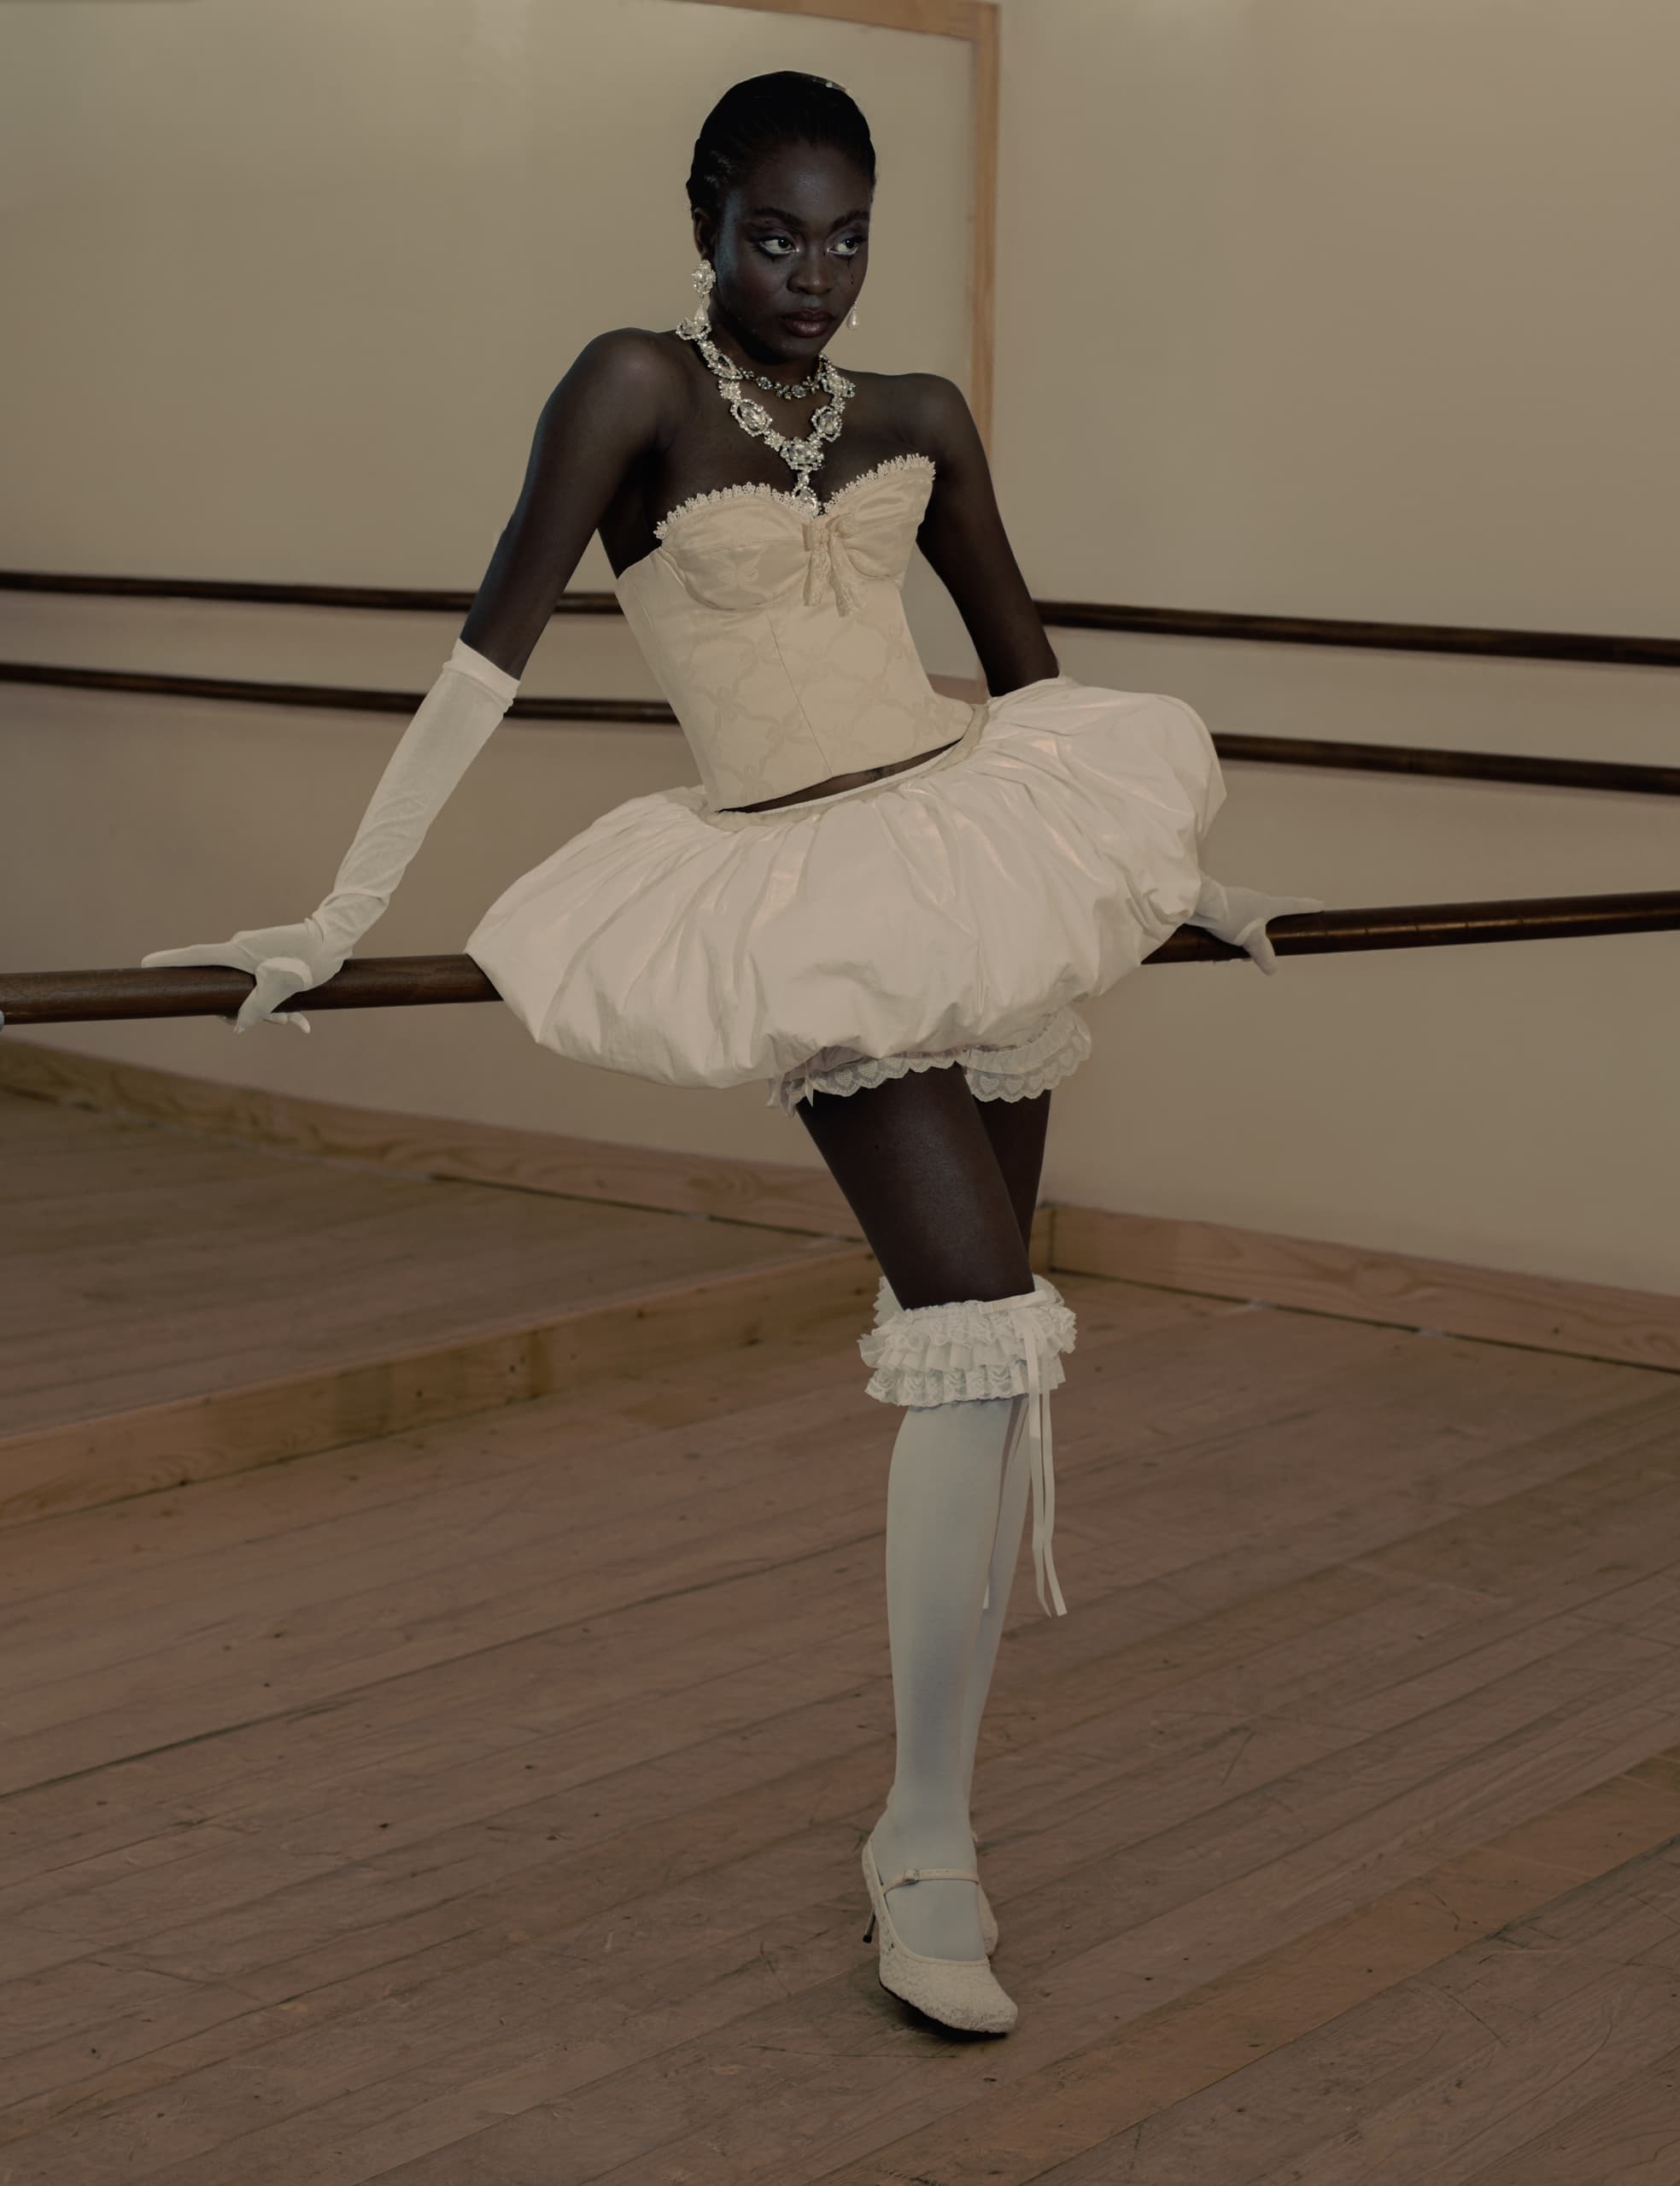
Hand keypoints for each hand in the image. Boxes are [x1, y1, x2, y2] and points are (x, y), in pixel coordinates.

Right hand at [139, 917, 345, 1031]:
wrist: (337, 937)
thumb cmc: (308, 959)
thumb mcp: (281, 987)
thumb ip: (257, 1009)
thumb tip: (238, 1026)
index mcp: (237, 951)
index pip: (195, 956)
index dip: (169, 961)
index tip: (145, 964)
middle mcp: (241, 950)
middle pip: (223, 988)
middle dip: (245, 1011)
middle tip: (281, 1021)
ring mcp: (255, 955)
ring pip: (246, 991)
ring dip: (268, 1011)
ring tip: (296, 1020)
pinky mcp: (269, 959)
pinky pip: (262, 986)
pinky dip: (277, 1003)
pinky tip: (301, 1021)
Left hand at [1186, 878, 1323, 974]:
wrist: (1198, 903)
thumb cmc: (1230, 916)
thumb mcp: (1251, 939)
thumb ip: (1263, 954)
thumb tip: (1273, 969)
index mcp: (1267, 905)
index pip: (1293, 905)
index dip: (1307, 907)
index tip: (1320, 906)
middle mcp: (1254, 901)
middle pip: (1265, 923)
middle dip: (1258, 943)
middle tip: (1246, 956)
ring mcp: (1237, 903)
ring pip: (1243, 929)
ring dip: (1235, 946)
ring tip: (1222, 958)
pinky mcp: (1221, 908)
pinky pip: (1227, 928)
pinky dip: (1222, 943)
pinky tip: (1211, 955)